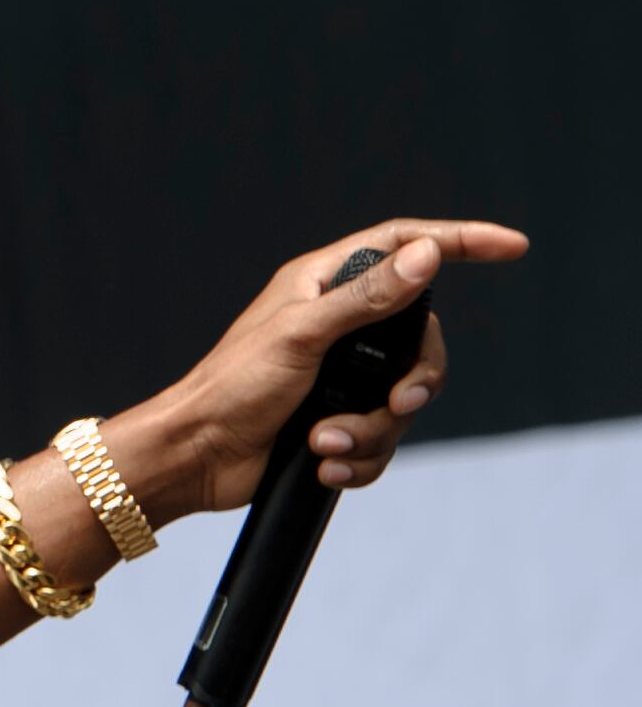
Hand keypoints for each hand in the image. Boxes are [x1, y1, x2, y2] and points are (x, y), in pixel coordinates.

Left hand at [146, 217, 529, 517]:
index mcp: (324, 285)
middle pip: (420, 341)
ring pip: (403, 399)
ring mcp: (341, 376)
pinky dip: (357, 458)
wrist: (195, 460)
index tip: (511, 248)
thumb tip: (427, 255)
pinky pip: (381, 440)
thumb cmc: (230, 388)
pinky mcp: (337, 420)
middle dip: (414, 382)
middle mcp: (339, 326)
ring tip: (322, 442)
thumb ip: (366, 298)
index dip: (459, 242)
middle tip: (396, 402)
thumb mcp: (301, 335)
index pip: (404, 246)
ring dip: (369, 430)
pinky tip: (321, 464)